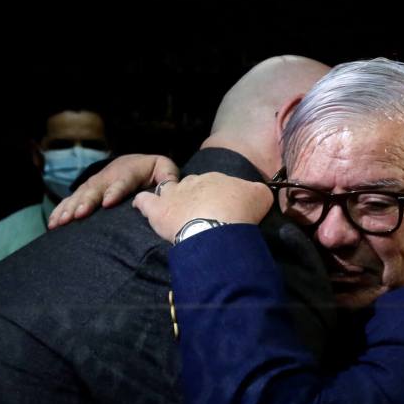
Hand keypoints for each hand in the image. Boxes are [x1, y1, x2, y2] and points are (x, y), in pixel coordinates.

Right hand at [48, 153, 178, 228]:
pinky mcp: (85, 192)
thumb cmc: (151, 170)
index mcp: (127, 171)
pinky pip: (70, 200)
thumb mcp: (163, 168)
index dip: (114, 191)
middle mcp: (107, 177)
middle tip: (79, 214)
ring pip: (80, 195)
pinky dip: (60, 210)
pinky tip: (52, 223)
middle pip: (95, 189)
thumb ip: (168, 177)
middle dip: (86, 201)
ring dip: (70, 208)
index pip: (121, 182)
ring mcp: (94, 184)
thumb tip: (168, 189)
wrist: (134, 162)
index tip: (108, 203)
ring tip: (61, 222)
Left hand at [131, 173, 273, 242]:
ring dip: (170, 198)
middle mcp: (194, 182)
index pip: (215, 184)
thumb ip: (257, 192)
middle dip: (195, 197)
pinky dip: (142, 203)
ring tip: (174, 211)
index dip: (218, 197)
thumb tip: (259, 192)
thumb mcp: (260, 196)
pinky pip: (144, 201)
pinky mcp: (159, 211)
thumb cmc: (241, 212)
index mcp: (217, 178)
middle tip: (202, 214)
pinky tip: (142, 206)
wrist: (220, 226)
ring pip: (167, 190)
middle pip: (192, 186)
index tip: (222, 209)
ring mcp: (174, 195)